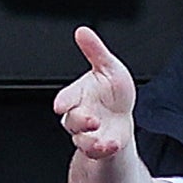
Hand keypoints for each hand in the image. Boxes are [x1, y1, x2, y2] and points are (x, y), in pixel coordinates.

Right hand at [55, 27, 140, 168]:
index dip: (63, 101)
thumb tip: (82, 31)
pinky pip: (97, 151)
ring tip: (103, 140)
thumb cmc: (111, 90)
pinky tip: (112, 144)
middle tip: (92, 120)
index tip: (61, 105)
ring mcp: (88, 133)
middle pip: (72, 121)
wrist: (121, 115)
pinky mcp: (99, 146)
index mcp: (78, 95)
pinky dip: (103, 149)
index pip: (66, 98)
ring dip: (91, 140)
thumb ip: (94, 50)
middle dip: (80, 121)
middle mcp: (80, 115)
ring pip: (82, 139)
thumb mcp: (108, 66)